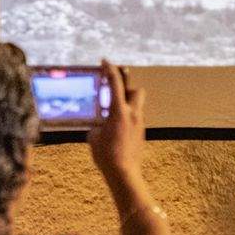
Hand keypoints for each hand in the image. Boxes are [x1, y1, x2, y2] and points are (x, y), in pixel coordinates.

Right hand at [87, 60, 144, 184]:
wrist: (123, 173)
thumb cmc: (106, 155)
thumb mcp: (93, 137)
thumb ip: (96, 125)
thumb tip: (99, 125)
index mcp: (119, 112)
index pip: (115, 83)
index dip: (110, 69)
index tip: (105, 61)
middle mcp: (133, 115)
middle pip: (137, 91)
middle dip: (127, 89)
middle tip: (114, 96)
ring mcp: (139, 124)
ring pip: (137, 106)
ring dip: (126, 106)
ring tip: (112, 117)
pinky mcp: (141, 134)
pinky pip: (134, 120)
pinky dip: (126, 120)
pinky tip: (116, 131)